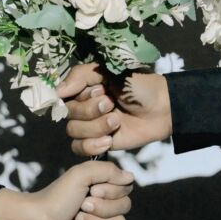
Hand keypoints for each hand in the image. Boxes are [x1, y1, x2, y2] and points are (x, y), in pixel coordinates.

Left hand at [0, 160, 133, 219]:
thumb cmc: (57, 196)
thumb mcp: (80, 174)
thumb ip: (108, 170)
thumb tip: (131, 176)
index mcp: (101, 183)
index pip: (126, 187)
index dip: (111, 191)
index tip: (92, 190)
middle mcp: (104, 200)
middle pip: (125, 207)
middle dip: (101, 208)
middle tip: (81, 206)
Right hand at [57, 64, 172, 158]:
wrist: (163, 107)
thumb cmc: (139, 85)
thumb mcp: (110, 71)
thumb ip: (81, 75)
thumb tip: (57, 91)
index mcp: (86, 87)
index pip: (64, 94)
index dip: (80, 96)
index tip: (100, 89)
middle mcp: (85, 105)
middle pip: (69, 114)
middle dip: (91, 110)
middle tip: (112, 104)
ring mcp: (91, 125)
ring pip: (74, 132)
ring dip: (95, 127)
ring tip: (117, 121)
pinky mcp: (100, 142)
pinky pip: (80, 148)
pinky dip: (92, 145)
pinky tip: (109, 140)